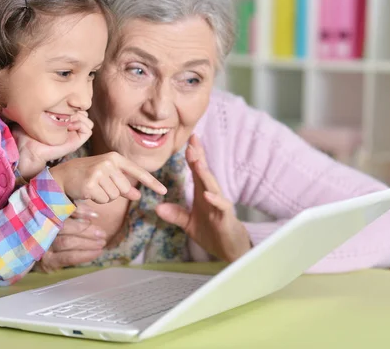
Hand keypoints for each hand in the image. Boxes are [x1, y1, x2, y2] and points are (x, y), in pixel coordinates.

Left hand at [12, 111, 92, 179]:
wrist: (29, 146)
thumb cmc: (31, 131)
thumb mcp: (42, 115)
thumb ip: (53, 108)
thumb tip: (65, 102)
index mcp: (63, 121)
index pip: (77, 109)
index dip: (72, 105)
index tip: (60, 105)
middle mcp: (70, 128)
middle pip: (84, 114)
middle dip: (77, 110)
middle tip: (64, 113)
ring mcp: (74, 135)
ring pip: (88, 122)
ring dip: (80, 118)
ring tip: (67, 120)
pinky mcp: (76, 142)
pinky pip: (88, 130)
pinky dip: (81, 125)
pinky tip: (69, 126)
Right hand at [35, 202, 105, 271]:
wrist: (35, 253)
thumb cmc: (54, 229)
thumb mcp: (62, 216)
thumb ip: (75, 210)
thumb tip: (93, 214)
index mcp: (45, 214)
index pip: (62, 210)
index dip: (80, 211)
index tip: (96, 215)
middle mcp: (41, 229)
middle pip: (65, 227)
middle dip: (87, 230)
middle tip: (102, 233)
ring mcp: (43, 246)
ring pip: (67, 242)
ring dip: (88, 243)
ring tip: (102, 243)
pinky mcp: (48, 261)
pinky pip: (69, 257)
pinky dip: (84, 255)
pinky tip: (96, 253)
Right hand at [50, 151, 167, 203]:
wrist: (63, 175)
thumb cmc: (88, 175)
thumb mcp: (108, 176)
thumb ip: (124, 185)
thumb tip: (138, 195)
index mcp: (115, 158)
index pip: (138, 172)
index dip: (152, 183)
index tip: (164, 191)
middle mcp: (108, 162)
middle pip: (125, 188)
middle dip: (115, 191)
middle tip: (100, 184)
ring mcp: (99, 172)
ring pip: (115, 196)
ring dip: (105, 196)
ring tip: (94, 187)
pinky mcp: (91, 183)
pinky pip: (104, 200)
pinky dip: (97, 199)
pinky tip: (88, 191)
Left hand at [155, 134, 250, 261]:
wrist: (231, 250)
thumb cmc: (213, 233)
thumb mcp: (189, 224)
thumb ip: (176, 214)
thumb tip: (158, 207)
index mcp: (203, 194)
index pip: (197, 172)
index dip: (193, 156)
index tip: (188, 141)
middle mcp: (212, 196)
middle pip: (205, 174)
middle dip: (199, 157)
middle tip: (192, 141)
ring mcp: (220, 206)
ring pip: (213, 186)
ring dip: (205, 174)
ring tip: (197, 162)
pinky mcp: (226, 218)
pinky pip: (221, 207)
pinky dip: (215, 199)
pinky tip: (207, 193)